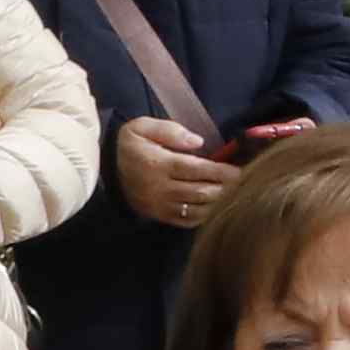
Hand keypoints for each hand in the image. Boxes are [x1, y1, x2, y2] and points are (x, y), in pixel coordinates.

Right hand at [110, 113, 235, 229]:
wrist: (106, 171)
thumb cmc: (130, 146)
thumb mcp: (142, 127)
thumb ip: (170, 131)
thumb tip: (198, 142)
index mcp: (158, 163)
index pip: (196, 169)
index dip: (220, 171)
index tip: (239, 170)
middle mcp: (160, 188)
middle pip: (200, 192)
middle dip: (226, 188)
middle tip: (244, 182)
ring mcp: (160, 205)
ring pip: (197, 209)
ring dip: (219, 203)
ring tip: (236, 194)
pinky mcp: (160, 216)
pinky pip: (187, 222)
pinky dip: (205, 216)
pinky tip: (217, 207)